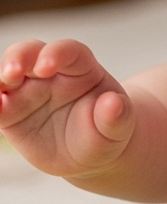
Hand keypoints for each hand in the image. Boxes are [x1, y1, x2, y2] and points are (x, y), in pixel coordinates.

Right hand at [0, 39, 134, 178]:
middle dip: (18, 58)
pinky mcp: (10, 111)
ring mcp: (28, 90)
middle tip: (12, 73)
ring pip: (6, 75)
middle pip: (30, 52)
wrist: (91, 152)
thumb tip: (114, 103)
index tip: (46, 67)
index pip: (68, 51)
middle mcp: (50, 73)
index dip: (56, 54)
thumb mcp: (118, 127)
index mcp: (82, 68)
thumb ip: (117, 116)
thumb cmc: (106, 132)